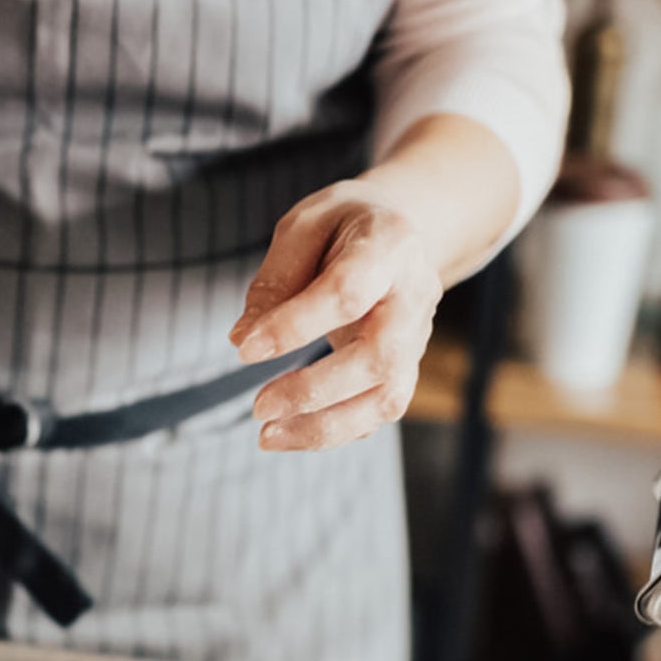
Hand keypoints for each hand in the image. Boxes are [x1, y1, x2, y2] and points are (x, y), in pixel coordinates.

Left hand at [231, 180, 442, 450]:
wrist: (400, 236)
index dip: (294, 326)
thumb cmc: (345, 226)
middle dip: (313, 389)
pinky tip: (292, 433)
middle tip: (258, 407)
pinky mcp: (408, 370)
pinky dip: (336, 431)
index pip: (346, 293)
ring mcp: (416, 339)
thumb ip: (276, 279)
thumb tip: (244, 338)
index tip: (245, 349)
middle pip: (377, 356)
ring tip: (268, 436)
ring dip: (326, 426)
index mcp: (389, 245)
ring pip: (386, 398)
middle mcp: (414, 297)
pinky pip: (379, 413)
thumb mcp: (304, 225)